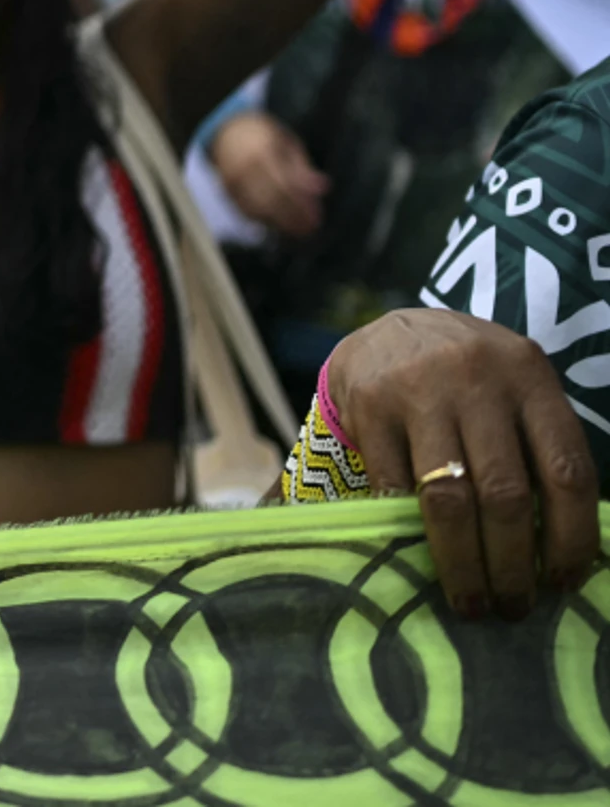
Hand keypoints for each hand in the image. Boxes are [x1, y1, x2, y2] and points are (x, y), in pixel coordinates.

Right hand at [209, 112, 327, 238]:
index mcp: (263, 152)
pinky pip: (245, 211)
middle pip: (272, 201)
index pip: (286, 185)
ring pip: (258, 210)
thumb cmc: (264, 136)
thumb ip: (303, 168)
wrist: (226, 131)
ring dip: (279, 224)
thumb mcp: (288, 144)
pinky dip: (262, 221)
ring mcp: (231, 181)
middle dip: (293, 219)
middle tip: (310, 231)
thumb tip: (324, 189)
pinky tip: (277, 227)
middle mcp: (244, 168)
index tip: (318, 218)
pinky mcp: (225, 191)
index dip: (302, 205)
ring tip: (298, 232)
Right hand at [328, 308, 598, 617]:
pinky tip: (420, 556)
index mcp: (530, 377)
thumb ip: (539, 447)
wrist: (389, 332)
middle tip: (513, 607)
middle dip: (512, 564)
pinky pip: (393, 488)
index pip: (566, 471)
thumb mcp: (517, 392)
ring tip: (471, 601)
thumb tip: (568, 548)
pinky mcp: (369, 405)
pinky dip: (408, 530)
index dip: (570, 538)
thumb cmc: (470, 379)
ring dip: (463, 563)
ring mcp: (418, 390)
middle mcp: (477, 379)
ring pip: (448, 499)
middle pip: (505, 494)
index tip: (563, 584)